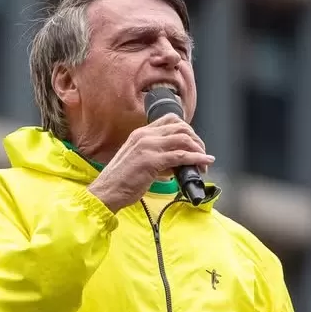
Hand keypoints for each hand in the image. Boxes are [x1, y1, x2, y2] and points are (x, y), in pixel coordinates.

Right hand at [88, 114, 214, 212]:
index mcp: (140, 134)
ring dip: (199, 150)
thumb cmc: (120, 181)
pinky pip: (181, 156)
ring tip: (204, 162)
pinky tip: (204, 163)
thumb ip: (158, 159)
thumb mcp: (139, 162)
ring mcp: (147, 147)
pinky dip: (196, 158)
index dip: (187, 129)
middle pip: (181, 127)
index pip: (170, 120)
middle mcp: (144, 136)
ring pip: (183, 140)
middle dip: (196, 140)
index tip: (194, 142)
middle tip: (202, 153)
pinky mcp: (151, 161)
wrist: (106, 192)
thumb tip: (177, 164)